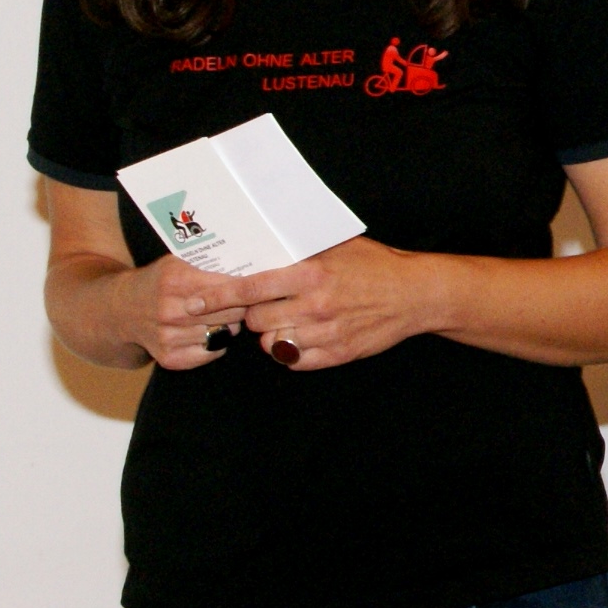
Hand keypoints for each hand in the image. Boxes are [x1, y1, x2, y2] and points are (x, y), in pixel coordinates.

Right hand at [131, 256, 248, 370]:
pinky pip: (211, 353)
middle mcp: (171, 311)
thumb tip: (247, 279)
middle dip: (240, 308)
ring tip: (219, 319)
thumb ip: (207, 270)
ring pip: (223, 334)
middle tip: (239, 305)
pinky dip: (216, 345)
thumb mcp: (175, 265)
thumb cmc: (155, 284)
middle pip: (231, 313)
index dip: (245, 290)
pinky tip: (207, 334)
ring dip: (228, 327)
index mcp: (175, 282)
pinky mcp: (169, 358)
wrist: (118, 311)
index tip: (254, 290)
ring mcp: (169, 336)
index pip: (229, 289)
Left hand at [226, 237, 435, 372]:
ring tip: (286, 319)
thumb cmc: (373, 265)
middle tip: (261, 306)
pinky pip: (294, 360)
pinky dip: (291, 351)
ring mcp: (326, 332)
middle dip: (251, 314)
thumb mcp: (335, 246)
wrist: (414, 294)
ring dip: (271, 333)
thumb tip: (255, 247)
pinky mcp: (337, 354)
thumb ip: (296, 250)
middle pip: (255, 318)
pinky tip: (302, 336)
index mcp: (310, 272)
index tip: (194, 303)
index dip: (216, 297)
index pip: (249, 287)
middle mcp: (314, 303)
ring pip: (271, 342)